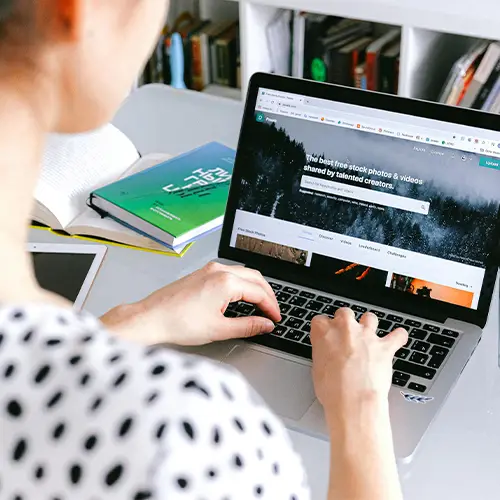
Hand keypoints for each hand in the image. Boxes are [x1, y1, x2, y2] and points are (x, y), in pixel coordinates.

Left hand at [101, 262, 280, 345]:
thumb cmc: (178, 323)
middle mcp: (219, 270)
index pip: (260, 293)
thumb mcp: (219, 329)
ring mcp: (209, 270)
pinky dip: (241, 284)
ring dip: (255, 287)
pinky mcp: (201, 273)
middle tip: (272, 312)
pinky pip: (230, 273)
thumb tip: (265, 325)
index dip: (271, 307)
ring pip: (243, 273)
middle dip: (268, 295)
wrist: (151, 318)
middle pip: (255, 278)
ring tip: (260, 305)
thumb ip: (248, 326)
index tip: (276, 319)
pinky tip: (240, 296)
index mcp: (226, 282)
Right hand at [310, 308, 407, 423]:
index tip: (326, 335)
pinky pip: (397, 335)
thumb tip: (327, 357)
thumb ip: (323, 355)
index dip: (324, 328)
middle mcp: (345, 328)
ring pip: (369, 318)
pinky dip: (399, 336)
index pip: (320, 320)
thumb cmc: (333, 390)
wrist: (353, 400)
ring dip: (369, 324)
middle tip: (346, 333)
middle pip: (345, 313)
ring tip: (369, 333)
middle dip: (346, 321)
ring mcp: (366, 335)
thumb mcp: (317, 370)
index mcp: (324, 332)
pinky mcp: (384, 346)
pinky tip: (399, 337)